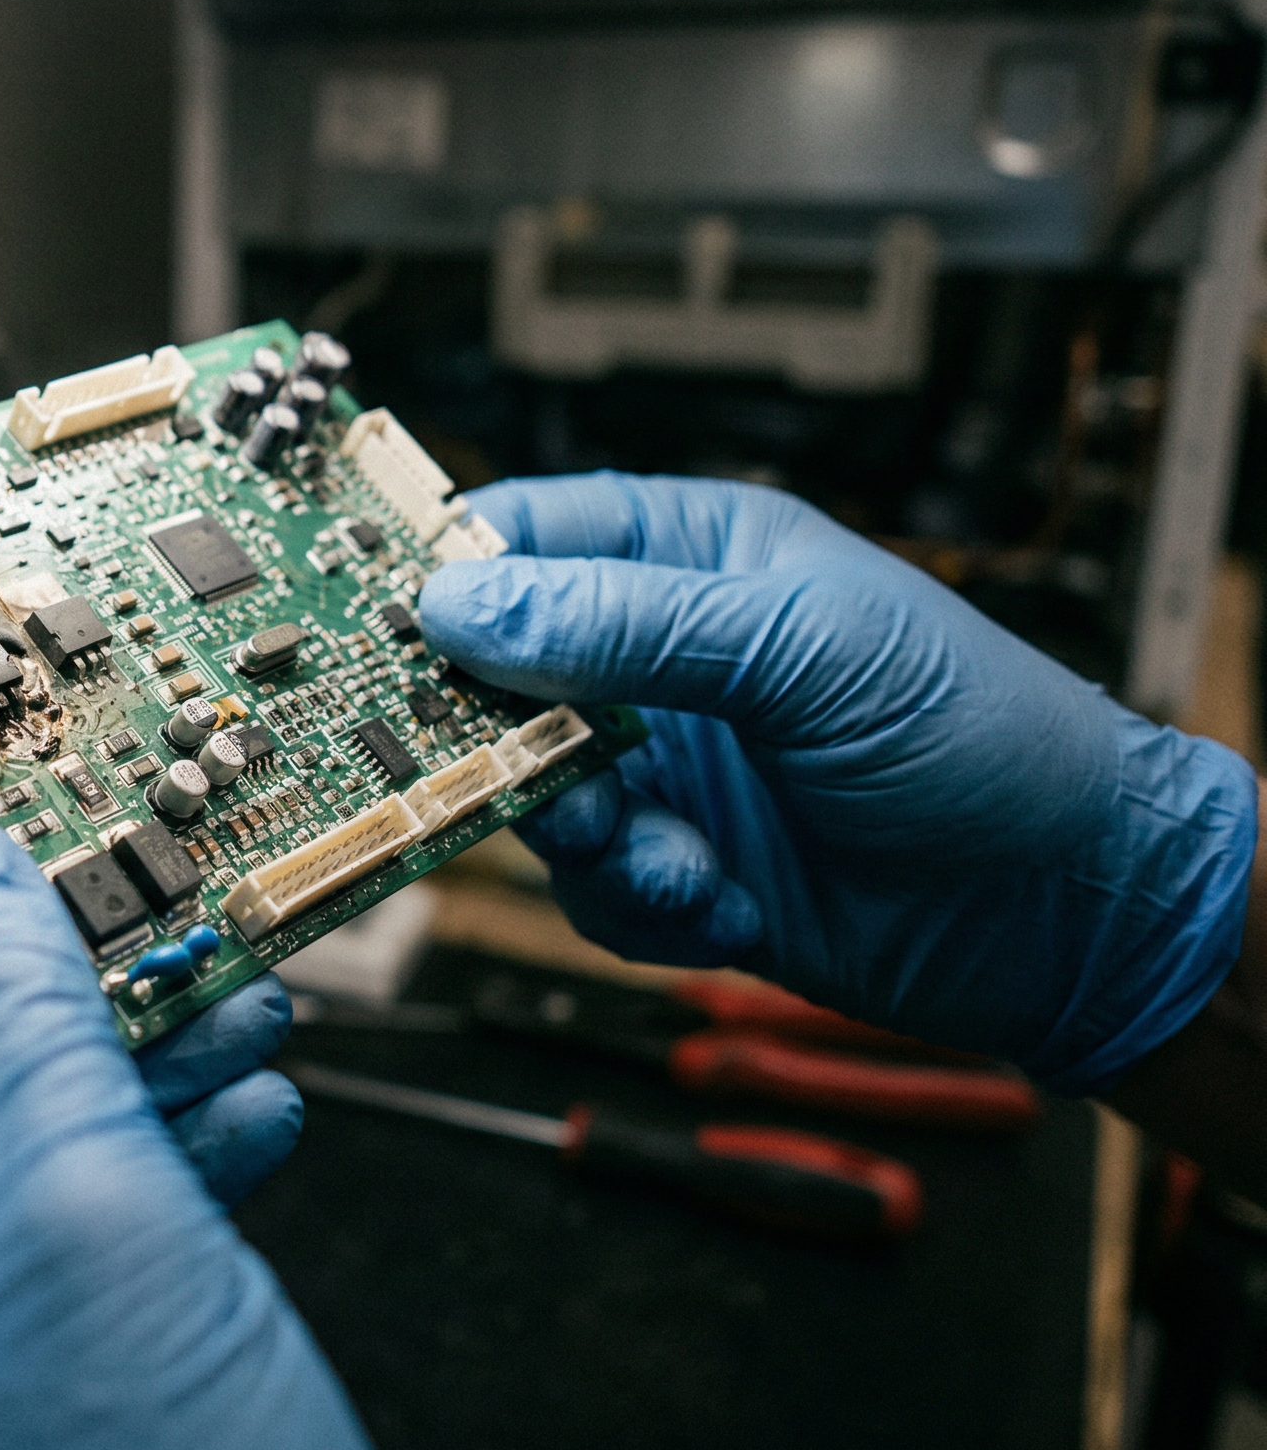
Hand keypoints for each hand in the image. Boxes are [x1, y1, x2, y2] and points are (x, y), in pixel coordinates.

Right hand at [416, 472, 1255, 1092]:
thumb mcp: (803, 651)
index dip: (447, 576)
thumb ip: (627, 623)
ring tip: (660, 855)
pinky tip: (715, 902)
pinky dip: (640, 903)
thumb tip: (466, 603)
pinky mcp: (676, 865)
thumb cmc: (978, 735)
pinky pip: (588, 889)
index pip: (524, 537)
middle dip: (504, 737)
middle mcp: (660, 659)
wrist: (1066, 912)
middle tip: (531, 772)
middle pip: (498, 677)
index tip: (382, 621)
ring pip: (528, 795)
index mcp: (691, 557)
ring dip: (584, 837)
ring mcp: (664, 765)